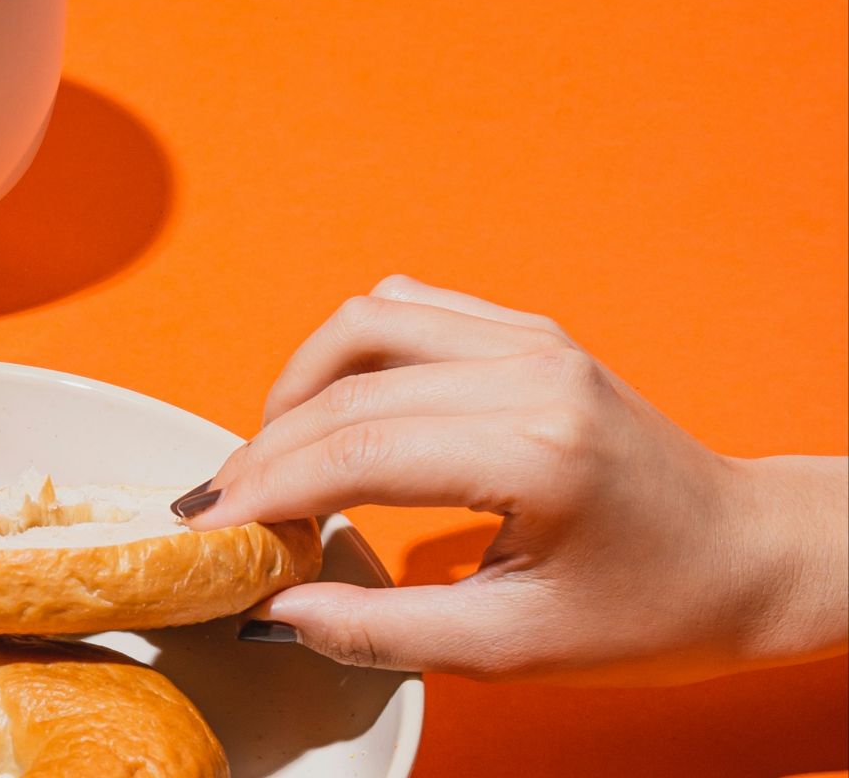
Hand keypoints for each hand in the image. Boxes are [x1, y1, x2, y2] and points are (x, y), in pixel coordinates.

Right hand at [178, 275, 847, 684]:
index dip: (265, 490)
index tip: (207, 529)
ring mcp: (531, 339)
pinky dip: (347, 353)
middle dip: (264, 449)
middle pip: (348, 389)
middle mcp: (532, 372)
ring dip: (297, 385)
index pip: (358, 452)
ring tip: (268, 456)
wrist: (750, 558)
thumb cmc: (655, 612)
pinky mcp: (528, 331)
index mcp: (538, 451)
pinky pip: (405, 309)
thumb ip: (380, 631)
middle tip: (217, 508)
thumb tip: (273, 608)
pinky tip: (329, 409)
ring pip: (364, 322)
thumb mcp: (513, 648)